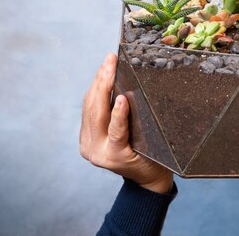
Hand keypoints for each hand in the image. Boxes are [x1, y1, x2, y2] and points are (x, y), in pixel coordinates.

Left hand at [80, 52, 172, 193]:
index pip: (116, 131)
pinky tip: (102, 75)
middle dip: (103, 83)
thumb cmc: (154, 159)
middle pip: (96, 114)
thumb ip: (143, 126)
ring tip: (107, 62)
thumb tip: (138, 98)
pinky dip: (95, 90)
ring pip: (89, 108)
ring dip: (98, 82)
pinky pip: (88, 110)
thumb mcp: (154, 146)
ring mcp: (87, 145)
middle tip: (111, 61)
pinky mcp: (85, 138)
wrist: (143, 177)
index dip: (118, 114)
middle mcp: (96, 152)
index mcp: (115, 156)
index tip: (122, 98)